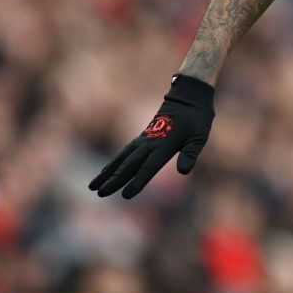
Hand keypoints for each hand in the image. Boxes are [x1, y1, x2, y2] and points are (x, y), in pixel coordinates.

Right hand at [90, 75, 214, 198]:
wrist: (188, 97)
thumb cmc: (197, 119)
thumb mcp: (200, 136)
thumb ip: (191, 154)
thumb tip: (184, 171)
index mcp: (164, 146)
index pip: (148, 168)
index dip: (137, 182)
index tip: (125, 195)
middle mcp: (150, 143)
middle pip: (129, 165)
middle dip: (114, 180)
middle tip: (99, 193)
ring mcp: (144, 139)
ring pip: (122, 158)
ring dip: (107, 172)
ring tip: (92, 186)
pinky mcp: (142, 137)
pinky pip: (125, 152)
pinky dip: (114, 163)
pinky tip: (105, 171)